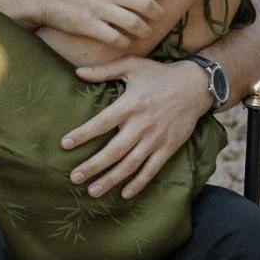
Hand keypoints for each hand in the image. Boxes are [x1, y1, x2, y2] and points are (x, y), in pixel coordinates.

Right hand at [30, 0, 165, 47]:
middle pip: (146, 4)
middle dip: (157, 13)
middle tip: (157, 16)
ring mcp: (97, 8)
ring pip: (134, 24)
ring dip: (144, 30)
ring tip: (145, 31)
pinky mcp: (88, 25)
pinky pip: (116, 38)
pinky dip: (126, 42)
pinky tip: (126, 40)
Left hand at [63, 56, 208, 198]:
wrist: (195, 86)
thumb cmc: (159, 74)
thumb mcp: (132, 66)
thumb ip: (104, 70)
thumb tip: (78, 72)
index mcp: (130, 105)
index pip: (101, 123)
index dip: (82, 134)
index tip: (65, 144)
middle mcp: (141, 125)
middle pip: (113, 151)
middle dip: (93, 166)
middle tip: (74, 178)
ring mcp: (156, 139)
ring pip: (130, 164)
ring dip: (111, 179)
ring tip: (93, 191)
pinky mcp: (168, 147)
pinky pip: (152, 169)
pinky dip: (139, 183)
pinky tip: (125, 194)